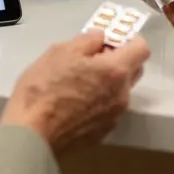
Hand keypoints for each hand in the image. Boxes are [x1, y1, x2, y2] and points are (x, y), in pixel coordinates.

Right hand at [0, 31, 149, 154]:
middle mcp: (122, 95)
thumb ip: (87, 41)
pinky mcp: (102, 133)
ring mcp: (114, 117)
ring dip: (107, 83)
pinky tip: (74, 104)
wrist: (31, 134)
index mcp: (115, 71)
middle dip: (119, 61)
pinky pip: (108, 110)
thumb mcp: (60, 52)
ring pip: (120, 92)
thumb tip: (100, 38)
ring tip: (78, 83)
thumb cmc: (43, 88)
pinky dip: (98, 103)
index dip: (129, 40)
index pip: (142, 49)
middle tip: (93, 59)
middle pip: (134, 71)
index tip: (111, 40)